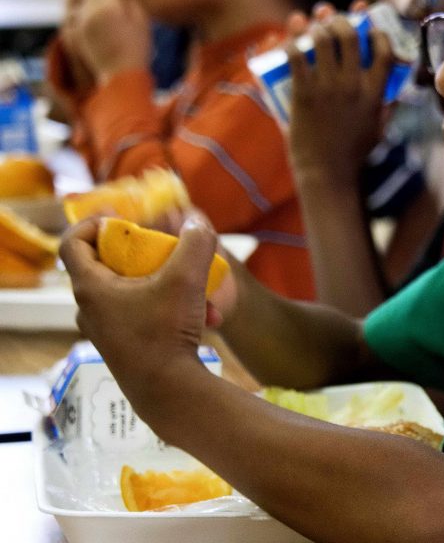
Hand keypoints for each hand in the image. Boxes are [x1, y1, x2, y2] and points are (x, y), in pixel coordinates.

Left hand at [60, 215, 224, 408]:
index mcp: (91, 288)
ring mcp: (105, 328)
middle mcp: (90, 308)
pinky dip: (170, 306)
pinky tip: (205, 317)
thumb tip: (198, 224)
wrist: (168, 392)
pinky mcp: (123, 344)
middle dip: (144, 253)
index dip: (92, 223)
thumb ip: (195, 243)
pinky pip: (143, 311)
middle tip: (167, 248)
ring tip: (201, 291)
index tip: (120, 218)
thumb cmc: (166, 333)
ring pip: (132, 289)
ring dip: (167, 282)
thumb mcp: (186, 279)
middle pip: (107, 264)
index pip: (72, 243)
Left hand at [62, 0, 150, 84]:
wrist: (121, 76)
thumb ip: (132, 0)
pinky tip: (87, 12)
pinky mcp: (72, 34)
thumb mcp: (142, 21)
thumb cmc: (137, 50)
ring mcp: (77, 23)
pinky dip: (78, 9)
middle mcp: (88, 11)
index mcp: (108, 7)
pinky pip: (70, 14)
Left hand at [285, 2, 394, 183]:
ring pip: (322, 40)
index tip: (370, 27)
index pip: (383, 51)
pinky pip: (296, 57)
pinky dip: (292, 42)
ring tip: (312, 24)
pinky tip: (290, 38)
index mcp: (375, 93)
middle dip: (341, 19)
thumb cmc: (354, 154)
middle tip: (333, 19)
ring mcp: (327, 88)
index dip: (378, 33)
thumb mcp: (380, 129)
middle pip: (350, 36)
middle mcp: (353, 86)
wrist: (327, 174)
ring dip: (317, 26)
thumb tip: (395, 92)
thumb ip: (387, 108)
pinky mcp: (303, 94)